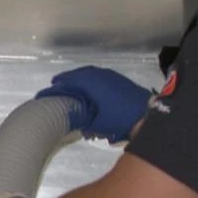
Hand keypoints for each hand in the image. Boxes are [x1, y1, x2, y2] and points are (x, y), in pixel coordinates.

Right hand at [37, 66, 151, 142]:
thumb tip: (76, 119)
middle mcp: (99, 75)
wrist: (147, 114)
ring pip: (90, 73)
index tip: (50, 88)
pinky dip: (91, 80)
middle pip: (79, 74)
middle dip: (69, 79)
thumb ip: (83, 119)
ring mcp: (111, 75)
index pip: (70, 80)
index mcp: (91, 82)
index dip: (59, 84)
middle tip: (59, 84)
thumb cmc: (119, 118)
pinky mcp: (119, 79)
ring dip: (80, 78)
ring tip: (73, 86)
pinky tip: (91, 88)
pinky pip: (99, 76)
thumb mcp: (97, 123)